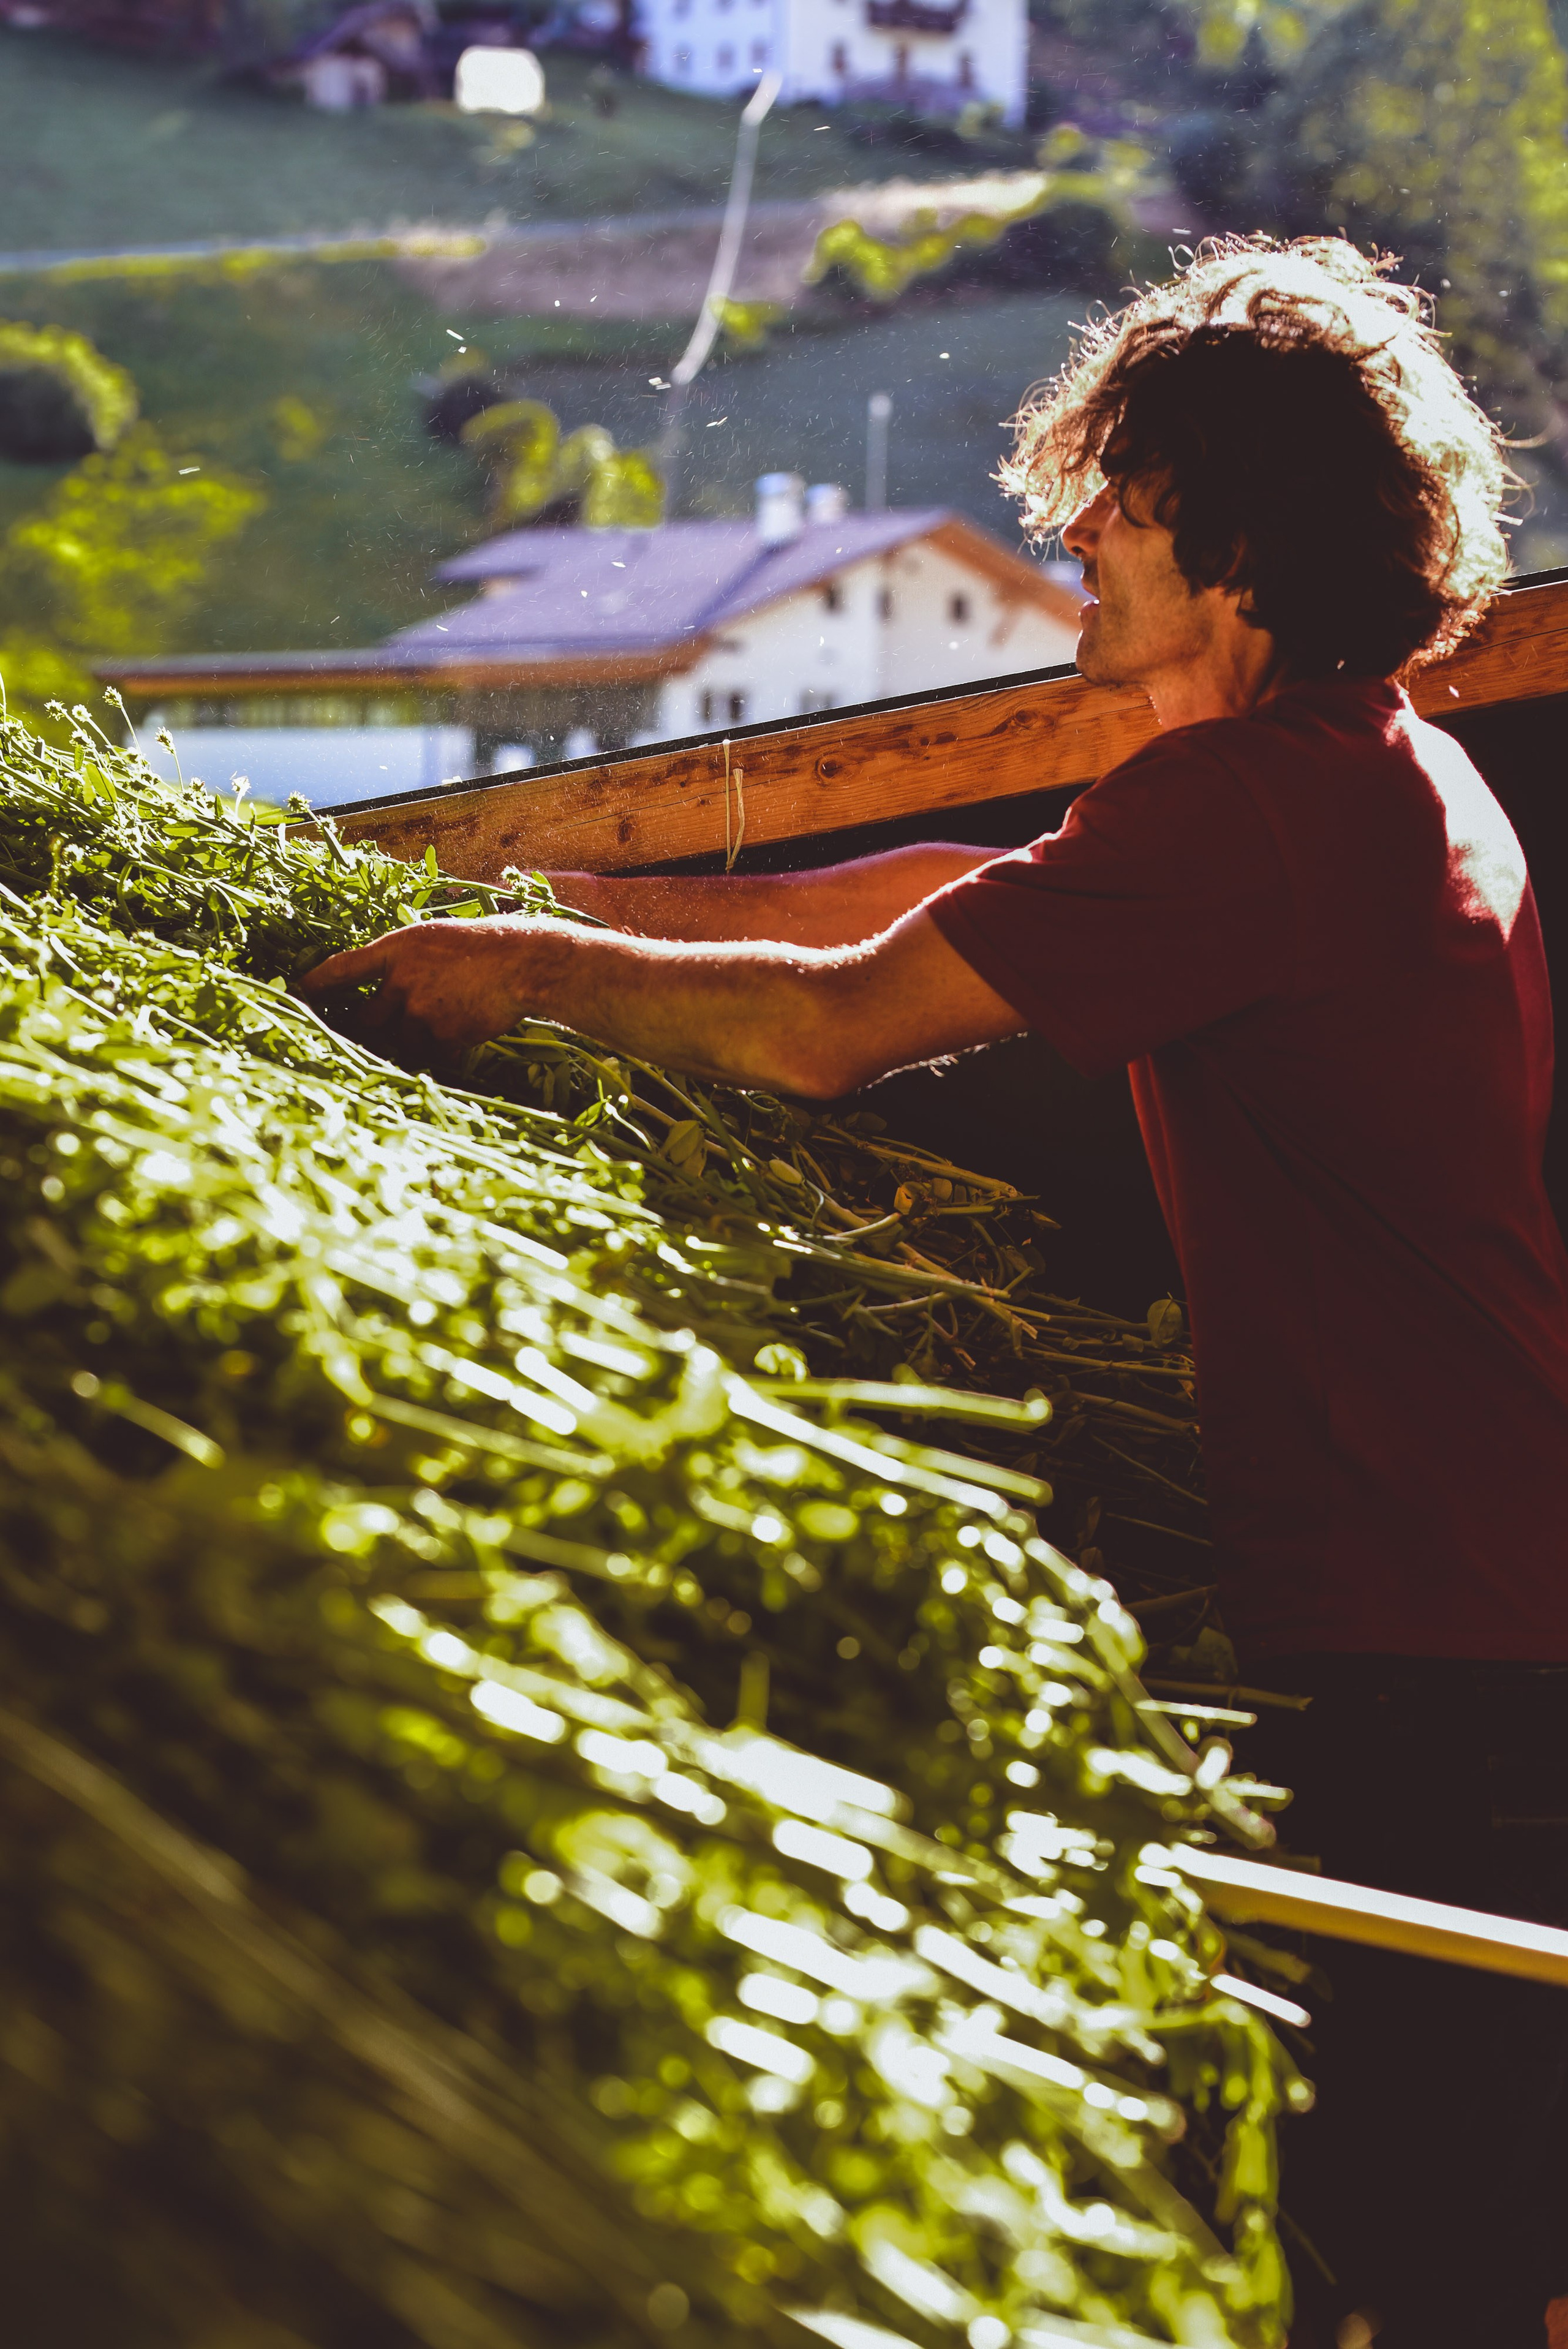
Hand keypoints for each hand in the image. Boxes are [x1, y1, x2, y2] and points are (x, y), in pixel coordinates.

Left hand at [300, 917, 551, 1056]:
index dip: (314, 986)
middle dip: (372, 1026)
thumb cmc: (484, 946)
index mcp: (395, 950)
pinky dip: (441, 1046)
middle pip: (365, 1018)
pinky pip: (429, 1052)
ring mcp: (419, 1012)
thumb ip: (404, 963)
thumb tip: (382, 989)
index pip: (339, 970)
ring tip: (448, 1014)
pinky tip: (464, 1026)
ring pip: (400, 1039)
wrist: (523, 963)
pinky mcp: (441, 1038)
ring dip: (415, 1036)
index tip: (295, 994)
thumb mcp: (435, 940)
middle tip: (385, 1025)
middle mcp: (399, 982)